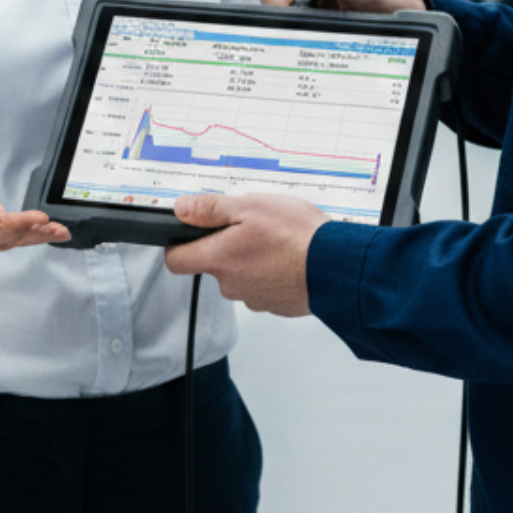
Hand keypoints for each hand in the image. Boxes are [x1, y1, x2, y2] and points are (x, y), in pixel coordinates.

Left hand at [163, 193, 329, 316]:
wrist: (336, 268)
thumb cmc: (295, 236)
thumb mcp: (249, 206)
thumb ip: (210, 209)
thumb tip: (181, 209)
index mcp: (219, 259)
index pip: (176, 262)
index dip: (178, 246)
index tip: (190, 233)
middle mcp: (231, 285)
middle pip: (214, 265)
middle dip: (228, 245)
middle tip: (253, 226)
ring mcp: (255, 298)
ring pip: (241, 275)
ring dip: (252, 259)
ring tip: (277, 240)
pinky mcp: (277, 305)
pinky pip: (264, 285)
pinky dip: (272, 272)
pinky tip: (289, 257)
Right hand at [219, 0, 424, 12]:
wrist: (409, 18)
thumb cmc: (395, 0)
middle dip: (279, 2)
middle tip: (302, 18)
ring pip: (277, 0)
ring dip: (290, 15)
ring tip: (323, 22)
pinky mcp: (311, 7)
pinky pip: (288, 14)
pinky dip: (294, 23)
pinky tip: (316, 27)